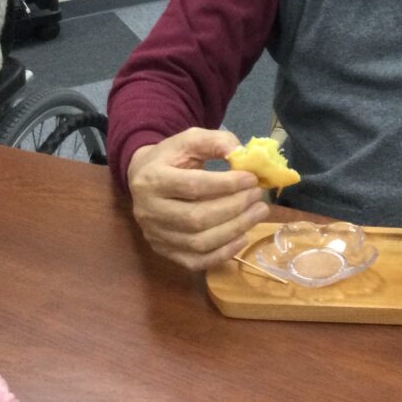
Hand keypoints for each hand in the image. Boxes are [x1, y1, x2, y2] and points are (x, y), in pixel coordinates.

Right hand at [127, 127, 268, 270]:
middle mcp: (148, 211)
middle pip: (196, 218)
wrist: (143, 177)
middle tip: (258, 196)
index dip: (227, 184)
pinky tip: (243, 237)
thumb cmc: (172, 157)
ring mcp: (154, 235)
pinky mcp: (163, 251)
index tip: (252, 179)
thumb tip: (242, 153)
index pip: (193, 186)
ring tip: (258, 212)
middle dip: (235, 208)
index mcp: (153, 179)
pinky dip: (222, 254)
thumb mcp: (190, 139)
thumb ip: (216, 142)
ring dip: (235, 230)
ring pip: (198, 242)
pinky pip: (195, 261)